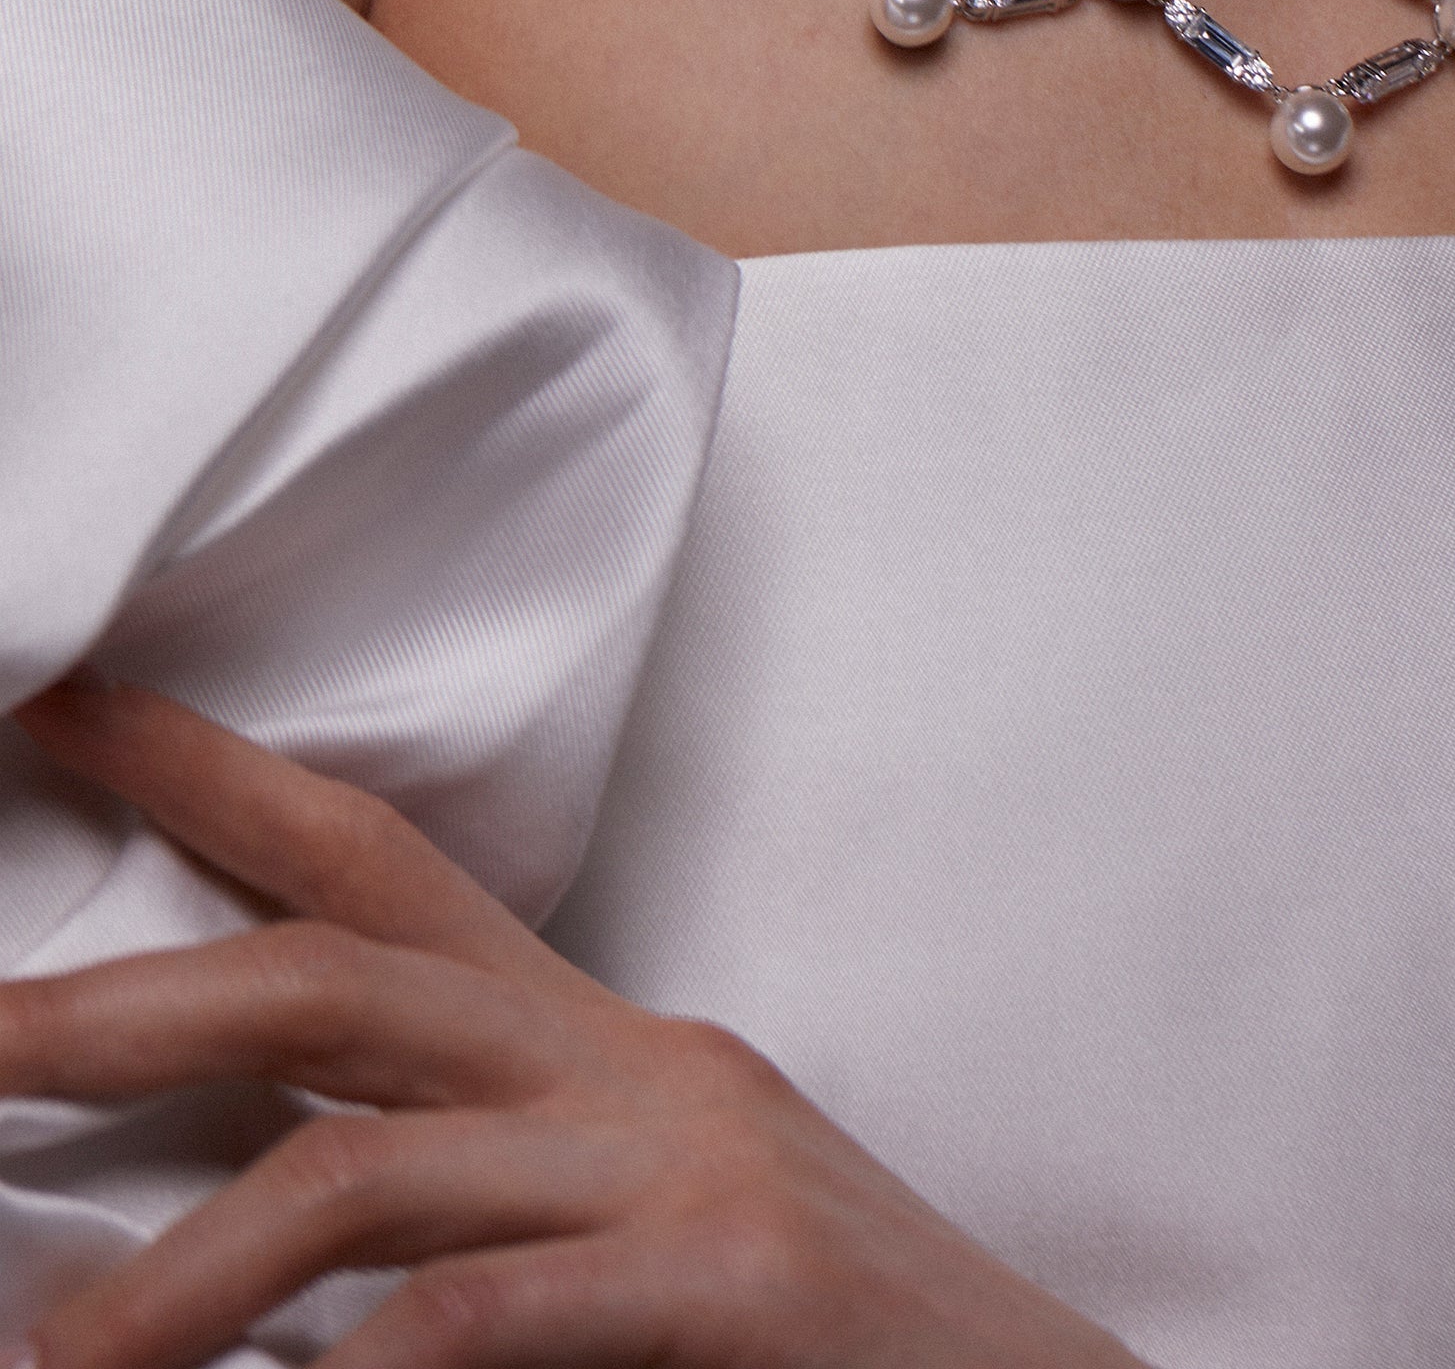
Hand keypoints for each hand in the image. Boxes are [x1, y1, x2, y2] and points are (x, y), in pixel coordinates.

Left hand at [0, 682, 1147, 1368]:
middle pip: (330, 985)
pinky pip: (488, 1319)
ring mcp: (689, 1166)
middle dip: (117, 1007)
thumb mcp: (639, 1247)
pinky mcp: (741, 1284)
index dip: (203, 777)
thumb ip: (481, 1220)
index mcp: (598, 1046)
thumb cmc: (824, 1357)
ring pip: (368, 1167)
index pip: (373, 863)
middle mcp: (634, 1066)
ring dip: (173, 1279)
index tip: (50, 704)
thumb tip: (258, 1233)